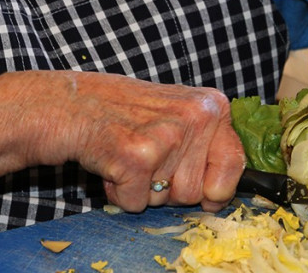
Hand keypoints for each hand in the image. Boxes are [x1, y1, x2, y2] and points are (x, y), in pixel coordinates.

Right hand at [47, 71, 244, 212]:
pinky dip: (120, 193)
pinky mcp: (137, 157)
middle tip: (146, 156)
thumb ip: (206, 143)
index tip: (200, 185)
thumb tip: (223, 194)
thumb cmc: (126, 112)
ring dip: (143, 190)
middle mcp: (195, 117)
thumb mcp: (178, 112)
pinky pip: (136, 204)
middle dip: (168, 188)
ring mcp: (167, 137)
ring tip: (128, 155)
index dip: (215, 187)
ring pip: (167, 202)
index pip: (234, 165)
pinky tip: (112, 163)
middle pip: (196, 192)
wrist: (73, 103)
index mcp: (211, 106)